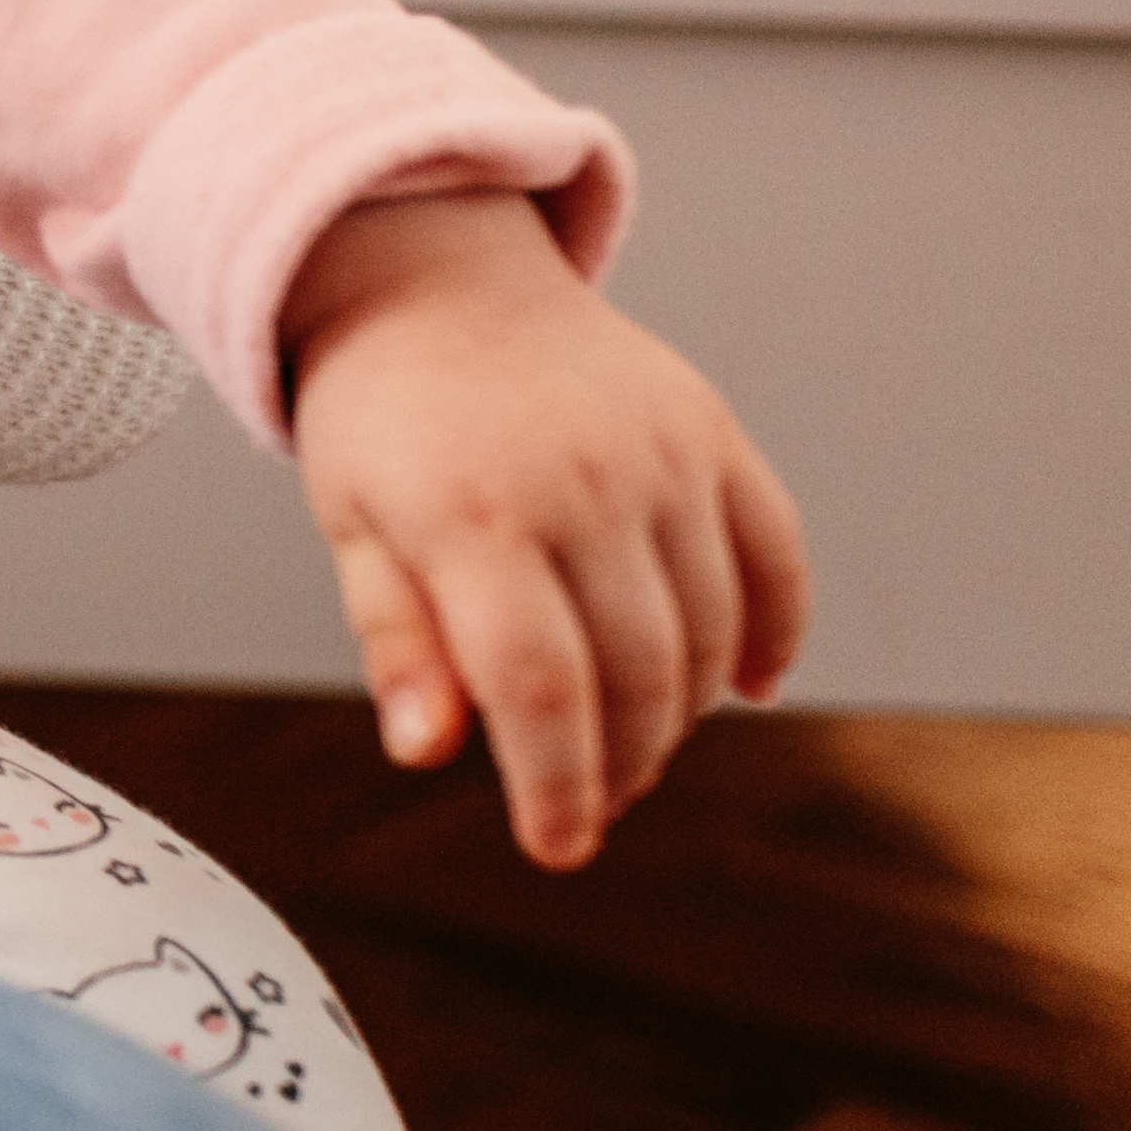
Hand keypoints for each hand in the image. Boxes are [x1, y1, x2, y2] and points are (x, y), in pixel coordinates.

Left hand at [285, 190, 810, 868]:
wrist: (435, 283)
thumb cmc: (384, 422)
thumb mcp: (355, 526)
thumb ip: (399, 639)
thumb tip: (429, 751)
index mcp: (472, 514)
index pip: (538, 688)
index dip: (556, 785)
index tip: (557, 847)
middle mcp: (582, 481)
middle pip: (636, 673)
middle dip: (620, 762)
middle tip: (592, 799)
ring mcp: (661, 453)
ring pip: (709, 632)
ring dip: (684, 711)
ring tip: (637, 742)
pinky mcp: (713, 432)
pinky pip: (775, 556)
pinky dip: (773, 634)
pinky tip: (744, 687)